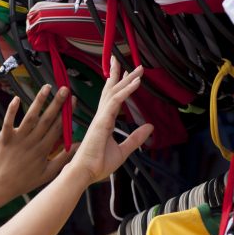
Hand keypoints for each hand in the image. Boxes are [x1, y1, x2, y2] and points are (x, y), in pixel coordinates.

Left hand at [0, 84, 75, 196]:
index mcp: (44, 150)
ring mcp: (18, 139)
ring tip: (47, 87)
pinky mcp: (5, 138)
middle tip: (65, 89)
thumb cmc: (25, 180)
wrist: (1, 185)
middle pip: (47, 119)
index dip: (66, 113)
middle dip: (57, 103)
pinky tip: (17, 98)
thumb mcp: (49, 173)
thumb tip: (79, 147)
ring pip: (30, 117)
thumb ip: (64, 158)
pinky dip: (12, 111)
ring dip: (39, 101)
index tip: (73, 100)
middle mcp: (32, 142)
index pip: (58, 128)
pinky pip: (8, 122)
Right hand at [70, 56, 153, 183]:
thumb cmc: (97, 164)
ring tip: (138, 68)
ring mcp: (101, 118)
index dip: (120, 85)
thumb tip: (149, 127)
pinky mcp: (102, 121)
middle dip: (119, 75)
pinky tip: (136, 83)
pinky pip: (116, 101)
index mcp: (104, 122)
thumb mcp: (123, 150)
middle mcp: (101, 117)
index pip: (112, 99)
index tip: (127, 74)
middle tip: (128, 62)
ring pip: (114, 92)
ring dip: (126, 79)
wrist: (85, 172)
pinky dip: (126, 90)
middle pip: (110, 90)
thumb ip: (135, 138)